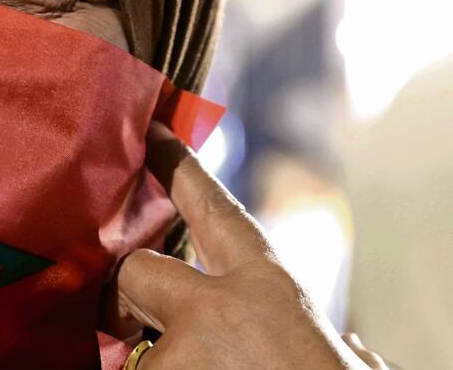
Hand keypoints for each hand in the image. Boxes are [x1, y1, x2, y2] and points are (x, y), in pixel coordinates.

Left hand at [102, 121, 385, 368]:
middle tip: (132, 327)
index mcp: (271, 291)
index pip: (214, 208)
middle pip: (134, 270)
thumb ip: (327, 345)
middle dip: (129, 298)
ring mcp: (176, 354)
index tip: (149, 130)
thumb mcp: (345, 368)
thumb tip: (348, 347)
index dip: (177, 165)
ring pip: (129, 352)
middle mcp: (214, 309)